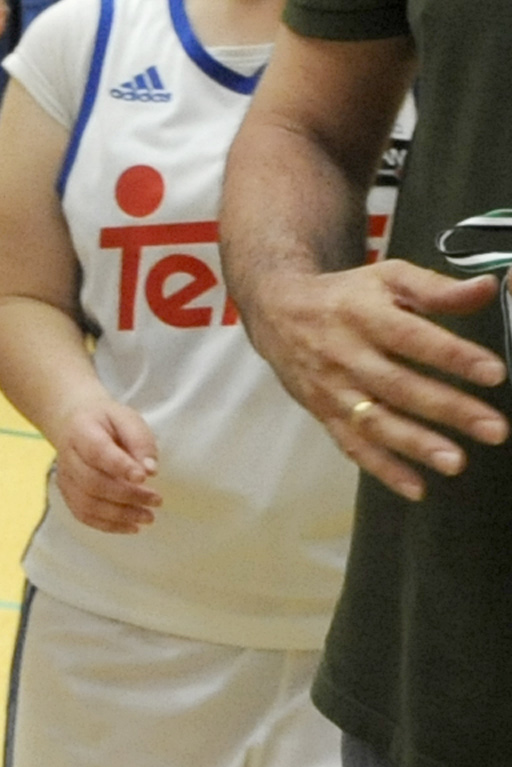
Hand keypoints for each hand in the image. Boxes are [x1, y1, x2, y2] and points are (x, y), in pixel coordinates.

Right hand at [47, 395, 160, 533]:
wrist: (71, 421)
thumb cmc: (105, 420)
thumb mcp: (126, 418)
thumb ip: (140, 441)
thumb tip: (150, 470)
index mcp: (81, 431)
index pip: (97, 451)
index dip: (119, 466)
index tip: (143, 477)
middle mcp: (67, 455)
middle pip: (92, 482)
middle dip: (127, 495)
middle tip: (156, 500)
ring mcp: (64, 476)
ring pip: (87, 503)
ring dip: (120, 515)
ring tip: (148, 517)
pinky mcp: (67, 492)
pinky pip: (83, 514)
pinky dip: (108, 525)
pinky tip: (132, 526)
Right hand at [243, 260, 507, 500]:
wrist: (276, 310)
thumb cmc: (345, 295)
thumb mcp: (387, 278)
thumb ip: (437, 288)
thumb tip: (488, 288)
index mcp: (362, 314)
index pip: (411, 336)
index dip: (452, 355)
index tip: (494, 372)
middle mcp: (344, 353)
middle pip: (399, 385)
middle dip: (448, 409)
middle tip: (495, 428)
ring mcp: (331, 387)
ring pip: (375, 420)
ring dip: (416, 444)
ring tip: (456, 462)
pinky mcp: (323, 412)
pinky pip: (352, 444)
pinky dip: (383, 468)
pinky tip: (416, 487)